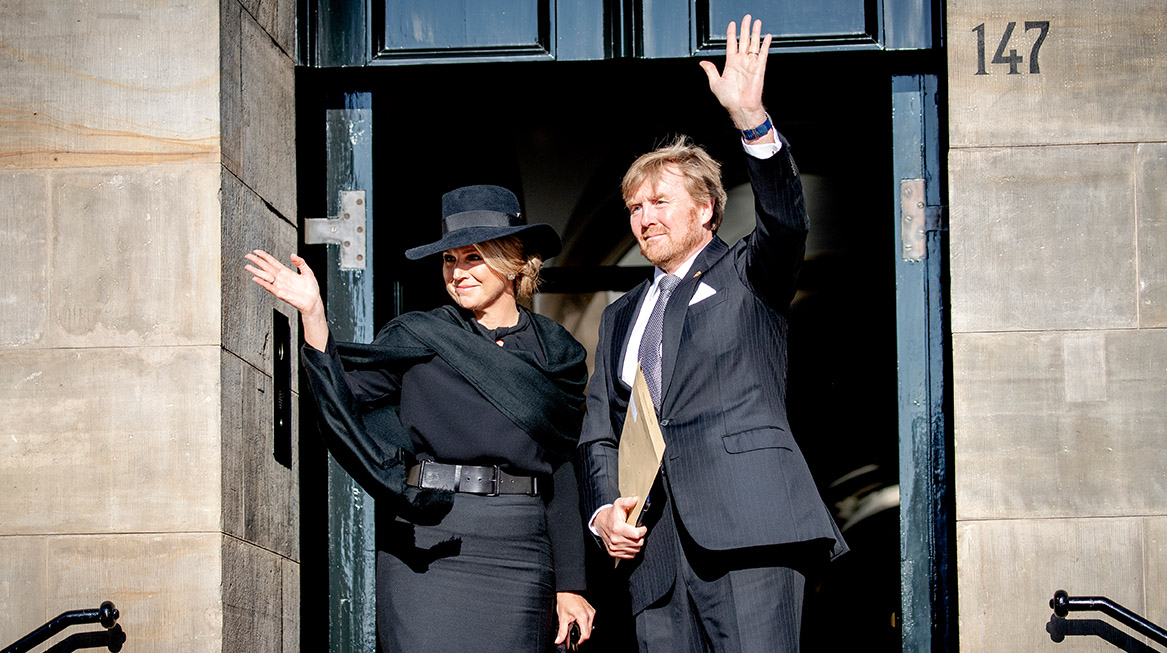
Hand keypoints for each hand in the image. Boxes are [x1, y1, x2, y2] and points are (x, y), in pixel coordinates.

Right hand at [244, 249, 328, 349]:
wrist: (313, 302)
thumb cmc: (311, 290)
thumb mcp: (307, 272)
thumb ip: (300, 262)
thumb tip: (292, 254)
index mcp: (286, 273)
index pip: (272, 262)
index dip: (264, 256)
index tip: (257, 251)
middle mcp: (281, 278)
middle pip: (266, 268)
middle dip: (257, 261)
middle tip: (247, 256)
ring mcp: (279, 285)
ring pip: (265, 277)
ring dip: (256, 271)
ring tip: (247, 266)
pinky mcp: (280, 293)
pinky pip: (269, 287)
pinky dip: (262, 283)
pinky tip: (256, 279)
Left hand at [554, 592, 595, 646]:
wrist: (567, 590)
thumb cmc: (565, 600)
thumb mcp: (562, 617)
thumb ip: (562, 631)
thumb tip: (559, 640)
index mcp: (583, 617)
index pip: (586, 635)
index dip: (580, 641)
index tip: (576, 642)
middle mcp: (589, 614)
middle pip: (589, 632)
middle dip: (582, 636)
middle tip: (574, 636)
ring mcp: (591, 612)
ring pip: (590, 627)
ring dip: (584, 630)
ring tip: (576, 628)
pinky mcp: (591, 610)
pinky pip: (591, 621)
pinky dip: (586, 624)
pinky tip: (579, 622)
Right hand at [594, 496, 646, 558]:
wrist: (599, 522)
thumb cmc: (611, 514)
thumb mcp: (619, 504)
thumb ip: (627, 502)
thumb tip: (635, 500)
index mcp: (618, 528)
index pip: (637, 535)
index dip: (643, 530)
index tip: (642, 527)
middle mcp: (615, 539)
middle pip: (638, 543)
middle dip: (641, 537)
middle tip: (638, 532)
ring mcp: (614, 547)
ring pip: (635, 550)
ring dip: (637, 543)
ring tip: (633, 536)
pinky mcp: (613, 552)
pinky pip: (630, 555)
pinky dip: (632, 550)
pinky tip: (629, 542)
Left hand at [698, 14, 772, 132]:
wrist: (740, 107)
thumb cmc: (728, 99)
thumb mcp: (715, 83)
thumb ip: (710, 71)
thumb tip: (703, 62)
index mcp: (731, 64)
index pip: (732, 44)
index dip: (732, 34)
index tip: (732, 24)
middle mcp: (741, 62)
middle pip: (744, 40)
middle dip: (745, 28)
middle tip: (746, 17)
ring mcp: (751, 64)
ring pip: (754, 44)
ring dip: (755, 32)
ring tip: (756, 21)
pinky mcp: (759, 67)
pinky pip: (763, 53)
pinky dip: (765, 44)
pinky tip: (767, 36)